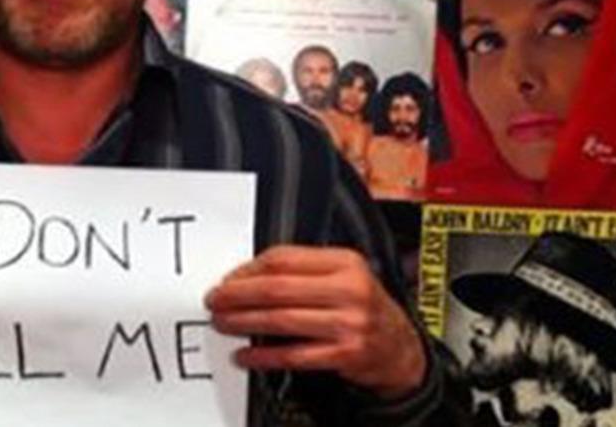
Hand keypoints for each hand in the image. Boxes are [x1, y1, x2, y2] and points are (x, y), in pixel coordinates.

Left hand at [205, 246, 425, 399]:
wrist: (400, 347)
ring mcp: (349, 323)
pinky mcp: (346, 354)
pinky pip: (294, 355)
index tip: (228, 279)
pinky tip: (247, 354)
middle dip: (238, 295)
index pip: (284, 259)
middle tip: (216, 301)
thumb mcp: (342, 275)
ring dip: (244, 322)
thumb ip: (302, 270)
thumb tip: (245, 276)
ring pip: (282, 320)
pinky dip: (264, 356)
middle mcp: (350, 290)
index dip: (248, 270)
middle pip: (278, 288)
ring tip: (223, 323)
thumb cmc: (362, 306)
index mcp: (345, 262)